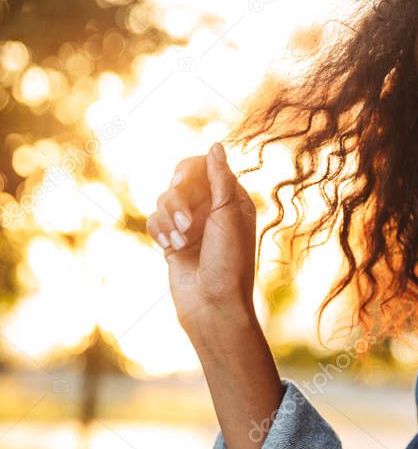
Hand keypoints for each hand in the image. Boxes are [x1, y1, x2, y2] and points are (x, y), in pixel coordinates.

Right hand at [147, 142, 258, 342]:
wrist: (212, 304)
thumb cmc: (229, 261)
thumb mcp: (228, 215)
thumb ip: (219, 179)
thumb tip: (215, 144)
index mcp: (232, 198)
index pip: (203, 166)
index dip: (189, 172)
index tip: (183, 182)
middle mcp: (211, 208)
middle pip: (179, 181)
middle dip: (178, 201)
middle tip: (188, 226)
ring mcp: (191, 224)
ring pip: (163, 200)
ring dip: (169, 220)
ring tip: (181, 243)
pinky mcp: (172, 239)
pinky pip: (154, 220)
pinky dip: (159, 231)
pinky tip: (169, 249)